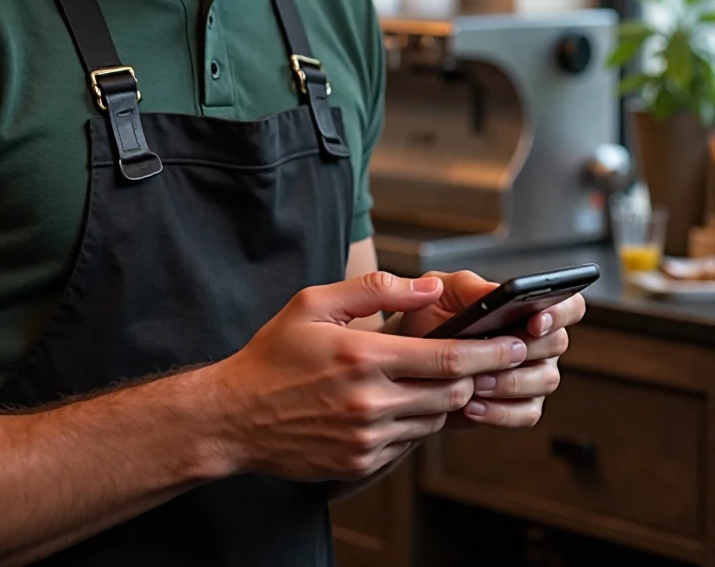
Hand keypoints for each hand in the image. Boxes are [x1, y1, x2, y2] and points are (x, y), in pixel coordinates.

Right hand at [210, 271, 527, 481]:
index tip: (514, 343)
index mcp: (362, 356)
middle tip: (489, 358)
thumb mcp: (315, 302)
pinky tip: (404, 402)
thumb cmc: (274, 354)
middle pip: (451, 392)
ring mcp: (367, 438)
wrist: (235, 417)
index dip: (488, 352)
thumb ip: (376, 288)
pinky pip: (409, 443)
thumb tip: (428, 285)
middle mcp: (369, 401)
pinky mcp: (361, 462)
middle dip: (477, 375)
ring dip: (446, 398)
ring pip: (435, 420)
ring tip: (444, 377)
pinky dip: (417, 421)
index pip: (446, 358)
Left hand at [392, 270, 586, 430]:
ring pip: (546, 380)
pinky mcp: (520, 405)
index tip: (534, 321)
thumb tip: (497, 291)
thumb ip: (470, 286)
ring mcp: (533, 374)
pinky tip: (472, 405)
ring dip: (510, 382)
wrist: (409, 356)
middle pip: (557, 344)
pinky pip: (527, 413)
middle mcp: (537, 340)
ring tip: (476, 382)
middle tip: (494, 354)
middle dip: (527, 349)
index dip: (560, 312)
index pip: (567, 305)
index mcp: (528, 307)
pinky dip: (500, 411)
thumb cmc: (429, 316)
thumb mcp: (443, 292)